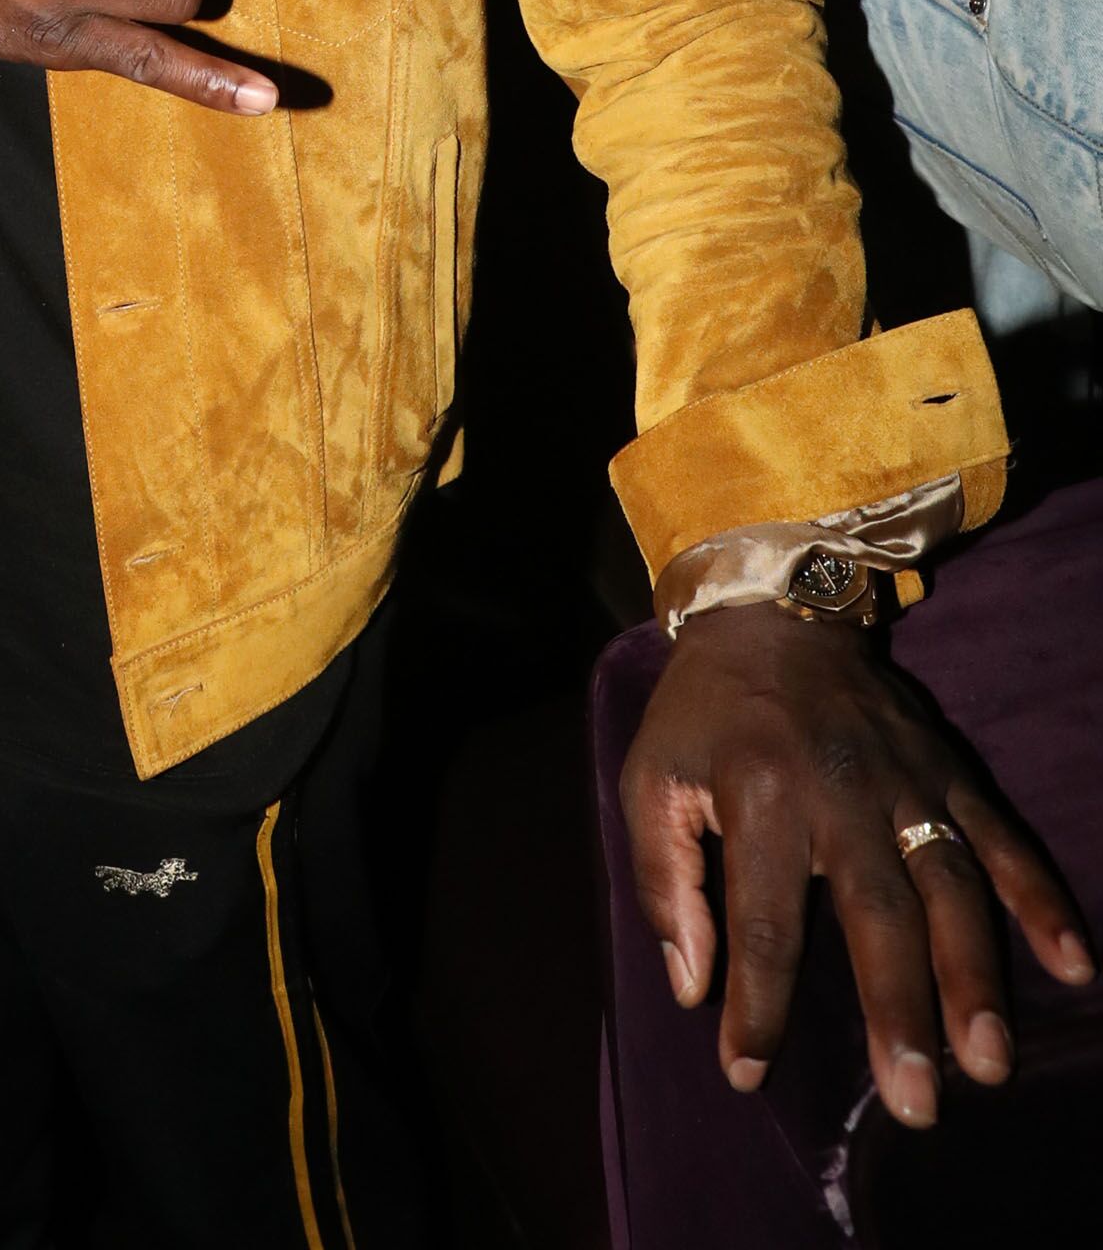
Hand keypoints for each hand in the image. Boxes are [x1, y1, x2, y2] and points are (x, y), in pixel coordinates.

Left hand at [622, 602, 1093, 1126]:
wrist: (773, 608)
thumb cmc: (704, 712)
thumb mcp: (651, 776)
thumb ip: (662, 880)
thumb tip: (691, 987)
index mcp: (760, 793)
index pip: (762, 920)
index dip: (755, 1004)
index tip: (746, 1072)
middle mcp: (843, 791)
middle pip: (877, 914)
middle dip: (898, 1012)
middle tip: (915, 1103)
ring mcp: (907, 782)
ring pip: (952, 888)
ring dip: (975, 978)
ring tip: (988, 1061)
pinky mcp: (949, 772)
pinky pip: (1004, 841)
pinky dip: (1043, 903)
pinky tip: (1074, 968)